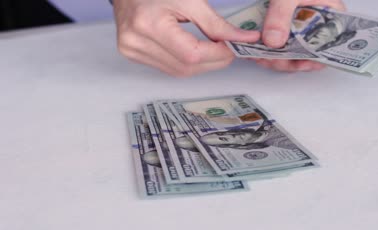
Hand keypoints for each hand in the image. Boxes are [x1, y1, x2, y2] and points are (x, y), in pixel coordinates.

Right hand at [113, 0, 259, 76]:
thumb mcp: (190, 0)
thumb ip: (216, 24)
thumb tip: (242, 40)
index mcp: (149, 24)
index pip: (191, 53)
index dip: (217, 54)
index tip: (234, 48)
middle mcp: (136, 42)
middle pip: (186, 67)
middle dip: (213, 61)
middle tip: (229, 50)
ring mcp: (132, 51)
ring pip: (179, 72)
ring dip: (202, 65)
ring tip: (214, 51)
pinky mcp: (133, 55)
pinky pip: (168, 69)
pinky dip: (186, 64)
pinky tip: (195, 53)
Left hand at [256, 0, 345, 72]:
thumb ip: (281, 15)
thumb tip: (273, 42)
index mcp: (330, 15)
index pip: (330, 45)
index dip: (317, 59)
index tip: (301, 64)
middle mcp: (316, 25)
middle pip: (307, 54)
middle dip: (288, 62)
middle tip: (270, 60)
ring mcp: (298, 28)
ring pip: (290, 53)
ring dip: (274, 59)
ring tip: (258, 57)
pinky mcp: (282, 28)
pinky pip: (277, 46)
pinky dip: (266, 51)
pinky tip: (254, 52)